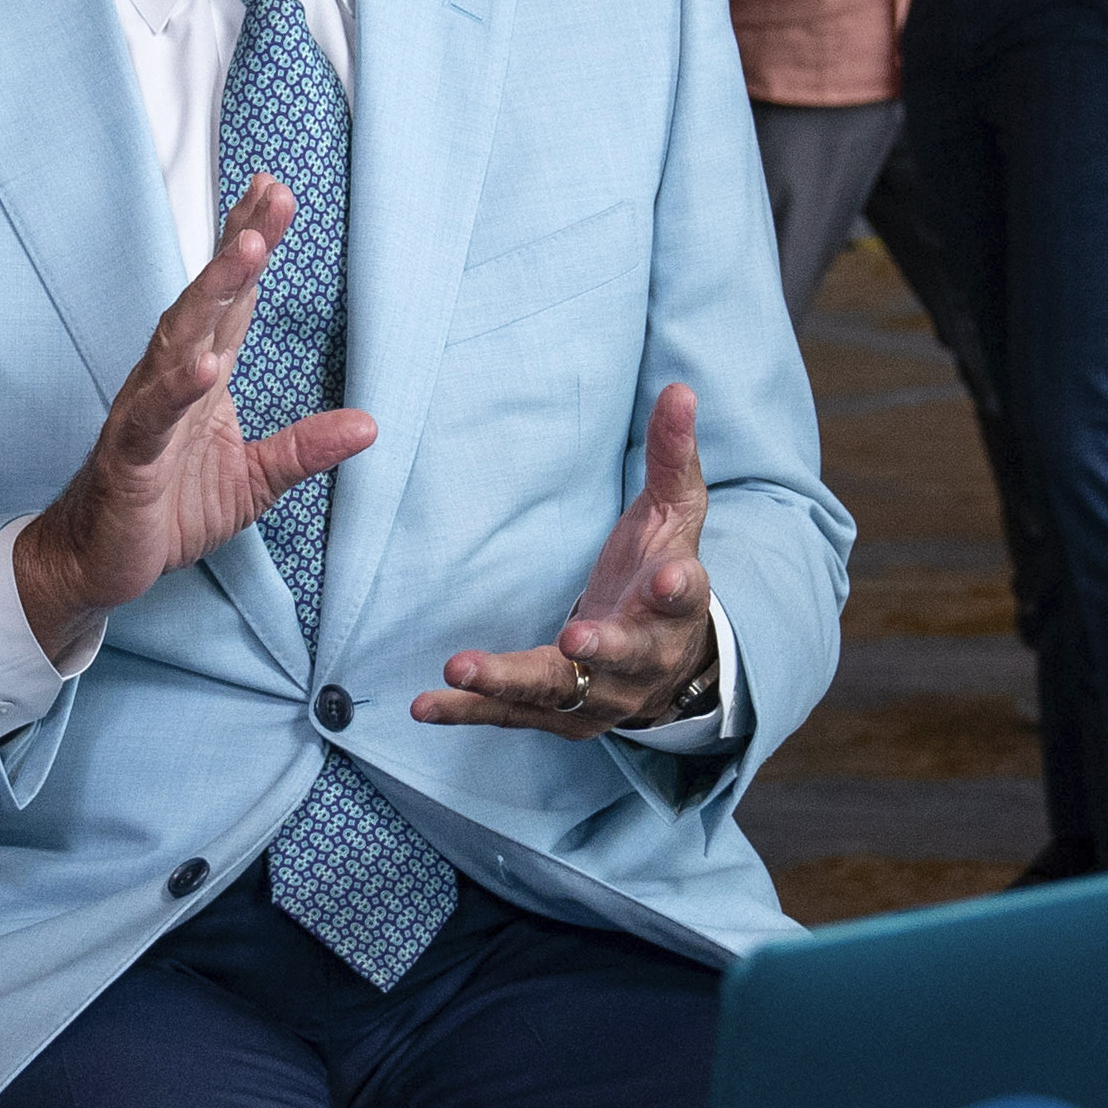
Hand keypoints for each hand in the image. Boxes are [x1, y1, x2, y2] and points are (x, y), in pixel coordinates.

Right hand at [8, 174, 375, 647]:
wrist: (99, 562)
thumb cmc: (167, 510)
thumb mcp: (254, 481)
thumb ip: (305, 449)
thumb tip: (371, 424)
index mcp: (200, 379)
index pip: (231, 302)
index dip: (248, 245)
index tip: (274, 193)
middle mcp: (169, 381)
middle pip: (206, 303)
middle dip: (238, 247)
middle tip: (272, 198)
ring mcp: (145, 414)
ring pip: (177, 342)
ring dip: (210, 295)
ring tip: (246, 253)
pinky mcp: (128, 458)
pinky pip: (152, 417)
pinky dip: (176, 390)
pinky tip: (201, 366)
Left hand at [420, 381, 720, 736]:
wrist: (666, 663)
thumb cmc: (661, 570)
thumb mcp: (673, 512)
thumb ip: (671, 455)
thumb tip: (679, 390)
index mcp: (674, 606)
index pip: (683, 595)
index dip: (675, 588)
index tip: (664, 579)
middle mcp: (642, 659)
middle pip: (621, 657)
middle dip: (597, 647)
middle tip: (573, 638)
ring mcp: (600, 696)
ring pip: (555, 693)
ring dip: (507, 684)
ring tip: (458, 671)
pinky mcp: (560, 716)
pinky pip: (512, 714)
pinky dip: (468, 711)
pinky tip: (425, 705)